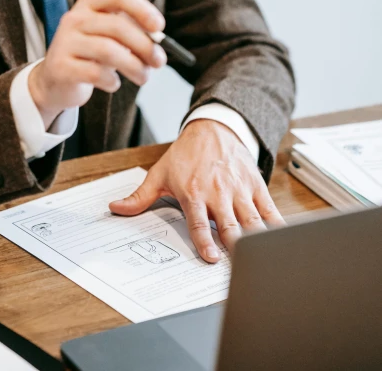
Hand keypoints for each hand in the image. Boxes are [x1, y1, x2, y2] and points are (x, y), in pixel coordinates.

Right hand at [28, 0, 166, 126]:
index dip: (143, 9)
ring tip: (143, 77)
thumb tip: (158, 41)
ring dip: (134, 66)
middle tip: (159, 61)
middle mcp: (74, 19)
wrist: (54, 81)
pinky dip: (112, 81)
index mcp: (89, 5)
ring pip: (109, 50)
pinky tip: (114, 83)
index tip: (159, 27)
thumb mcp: (108, 38)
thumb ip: (130, 34)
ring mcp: (65, 42)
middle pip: (118, 26)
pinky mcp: (60, 67)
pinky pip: (95, 73)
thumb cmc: (89, 56)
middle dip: (145, 45)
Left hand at [109, 119, 284, 261]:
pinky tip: (282, 242)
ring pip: (252, 220)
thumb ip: (140, 196)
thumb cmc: (186, 154)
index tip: (211, 258)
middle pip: (230, 226)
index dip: (206, 241)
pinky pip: (269, 210)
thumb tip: (115, 209)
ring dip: (257, 240)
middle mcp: (218, 192)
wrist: (213, 127)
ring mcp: (239, 190)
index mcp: (194, 192)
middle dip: (236, 248)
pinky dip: (277, 226)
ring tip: (262, 260)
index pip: (200, 222)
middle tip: (240, 268)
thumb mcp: (160, 173)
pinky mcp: (256, 186)